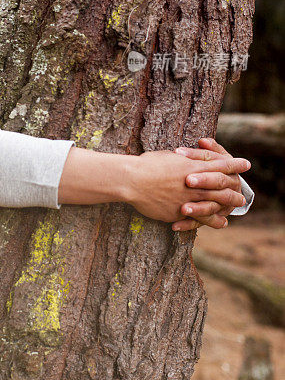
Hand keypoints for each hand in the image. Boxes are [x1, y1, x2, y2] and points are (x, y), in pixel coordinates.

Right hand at [125, 146, 248, 225]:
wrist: (133, 181)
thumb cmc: (147, 165)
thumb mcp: (169, 157)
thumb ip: (183, 161)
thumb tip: (187, 160)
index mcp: (193, 166)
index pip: (221, 164)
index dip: (235, 164)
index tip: (246, 164)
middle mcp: (196, 183)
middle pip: (224, 186)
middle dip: (235, 189)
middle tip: (242, 193)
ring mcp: (190, 198)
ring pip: (216, 204)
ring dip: (229, 205)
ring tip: (237, 207)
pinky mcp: (181, 212)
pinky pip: (202, 219)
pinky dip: (213, 221)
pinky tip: (221, 223)